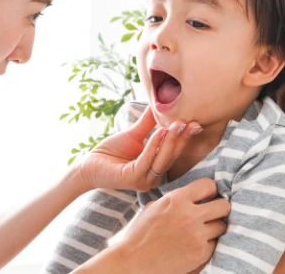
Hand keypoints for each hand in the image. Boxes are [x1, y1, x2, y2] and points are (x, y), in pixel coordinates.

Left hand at [72, 106, 201, 191]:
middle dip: (182, 139)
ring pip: (162, 160)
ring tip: (176, 124)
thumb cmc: (111, 152)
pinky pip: (146, 161)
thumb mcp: (134, 134)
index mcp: (156, 168)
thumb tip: (160, 102)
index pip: (175, 152)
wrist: (89, 164)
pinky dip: (154, 145)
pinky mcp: (132, 179)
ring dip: (170, 141)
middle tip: (191, 122)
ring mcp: (144, 181)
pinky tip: (160, 132)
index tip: (196, 124)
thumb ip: (149, 122)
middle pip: (172, 156)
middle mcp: (153, 177)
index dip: (185, 138)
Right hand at [114, 178, 229, 273]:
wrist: (135, 262)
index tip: (208, 198)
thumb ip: (173, 200)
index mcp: (176, 199)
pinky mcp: (201, 252)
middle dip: (219, 210)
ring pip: (222, 226)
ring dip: (215, 229)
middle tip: (211, 216)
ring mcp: (197, 234)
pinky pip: (216, 244)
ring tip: (202, 233)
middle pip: (224, 205)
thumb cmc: (140, 235)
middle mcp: (189, 214)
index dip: (210, 192)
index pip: (209, 185)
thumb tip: (191, 196)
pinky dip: (209, 245)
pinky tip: (196, 246)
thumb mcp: (153, 208)